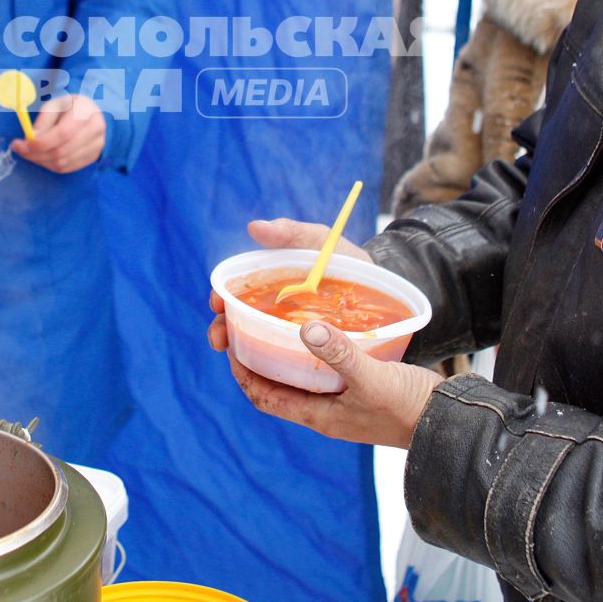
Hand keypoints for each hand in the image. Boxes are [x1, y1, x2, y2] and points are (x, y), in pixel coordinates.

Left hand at [12, 93, 106, 173]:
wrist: (92, 114)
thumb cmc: (70, 107)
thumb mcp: (55, 105)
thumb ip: (43, 121)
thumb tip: (31, 140)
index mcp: (86, 111)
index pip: (63, 134)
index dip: (40, 143)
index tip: (20, 143)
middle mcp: (95, 130)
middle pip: (61, 151)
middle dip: (35, 154)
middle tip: (19, 149)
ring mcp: (97, 146)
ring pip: (62, 163)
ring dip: (40, 161)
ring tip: (29, 152)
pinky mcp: (93, 157)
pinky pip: (66, 168)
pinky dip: (49, 165)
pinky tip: (41, 157)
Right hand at [205, 217, 373, 355]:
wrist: (386, 285)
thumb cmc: (346, 260)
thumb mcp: (320, 240)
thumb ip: (291, 232)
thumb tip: (253, 227)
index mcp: (272, 284)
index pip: (236, 293)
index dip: (221, 298)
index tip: (217, 303)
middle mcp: (276, 310)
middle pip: (239, 322)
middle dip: (223, 330)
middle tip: (219, 338)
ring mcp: (291, 334)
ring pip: (257, 346)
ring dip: (242, 353)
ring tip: (238, 361)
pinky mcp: (309, 354)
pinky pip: (283, 363)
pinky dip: (271, 368)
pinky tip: (268, 374)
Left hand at [207, 290, 439, 447]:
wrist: (449, 424)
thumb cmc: (410, 408)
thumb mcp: (372, 377)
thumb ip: (340, 353)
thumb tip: (305, 327)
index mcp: (318, 415)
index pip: (263, 395)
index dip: (242, 371)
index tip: (230, 340)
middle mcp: (324, 412)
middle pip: (275, 384)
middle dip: (256, 357)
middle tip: (246, 323)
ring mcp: (342, 403)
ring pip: (299, 377)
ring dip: (282, 353)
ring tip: (274, 320)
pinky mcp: (359, 392)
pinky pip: (323, 372)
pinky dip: (312, 352)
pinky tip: (319, 328)